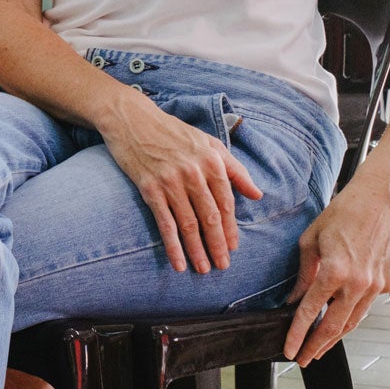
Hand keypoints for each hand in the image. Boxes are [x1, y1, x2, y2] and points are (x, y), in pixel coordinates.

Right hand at [101, 93, 262, 274]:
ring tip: (202, 269)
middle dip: (217, 245)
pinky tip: (178, 262)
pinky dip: (172, 245)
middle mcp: (194, 172)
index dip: (230, 228)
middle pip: (210, 217)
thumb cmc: (172, 132)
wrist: (132, 118)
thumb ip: (234, 169)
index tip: (233, 248)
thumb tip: (257, 194)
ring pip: (189, 224)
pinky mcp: (150, 188)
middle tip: (222, 266)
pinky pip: (165, 223)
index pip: (226, 203)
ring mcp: (171, 181)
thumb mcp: (208, 143)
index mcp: (212, 161)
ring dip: (197, 250)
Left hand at [282, 176, 389, 364]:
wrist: (381, 200)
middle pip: (334, 327)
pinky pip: (366, 305)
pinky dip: (352, 314)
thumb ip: (304, 274)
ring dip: (335, 337)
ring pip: (353, 321)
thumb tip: (295, 300)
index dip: (297, 334)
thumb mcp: (311, 239)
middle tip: (302, 359)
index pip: (311, 312)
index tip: (288, 350)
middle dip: (316, 347)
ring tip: (318, 348)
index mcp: (335, 271)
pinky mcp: (389, 284)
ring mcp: (377, 286)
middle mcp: (359, 283)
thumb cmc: (342, 213)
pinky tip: (340, 320)